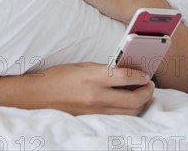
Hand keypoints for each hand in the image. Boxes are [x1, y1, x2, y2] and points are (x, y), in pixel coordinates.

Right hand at [30, 62, 153, 115]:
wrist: (38, 95)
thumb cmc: (58, 76)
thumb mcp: (82, 66)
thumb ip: (104, 70)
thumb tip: (125, 73)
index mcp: (92, 77)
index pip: (126, 77)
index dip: (141, 76)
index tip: (145, 74)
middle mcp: (95, 96)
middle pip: (134, 99)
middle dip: (147, 92)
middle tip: (149, 85)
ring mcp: (94, 111)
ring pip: (129, 112)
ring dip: (140, 103)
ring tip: (141, 94)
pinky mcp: (92, 120)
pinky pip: (118, 118)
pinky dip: (128, 111)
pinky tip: (128, 104)